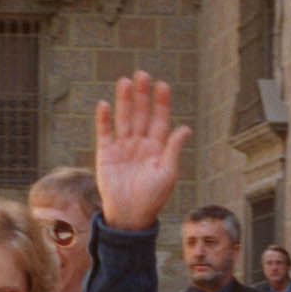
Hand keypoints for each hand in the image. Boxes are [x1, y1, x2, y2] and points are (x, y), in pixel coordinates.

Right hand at [94, 71, 191, 230]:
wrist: (130, 216)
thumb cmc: (153, 198)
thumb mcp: (167, 173)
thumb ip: (173, 149)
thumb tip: (186, 128)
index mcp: (157, 147)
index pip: (160, 120)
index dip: (161, 103)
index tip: (163, 85)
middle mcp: (140, 143)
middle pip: (141, 114)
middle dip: (142, 95)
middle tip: (143, 75)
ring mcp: (122, 147)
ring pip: (124, 118)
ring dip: (124, 101)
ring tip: (125, 82)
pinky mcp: (106, 154)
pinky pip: (105, 133)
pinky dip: (104, 120)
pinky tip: (105, 104)